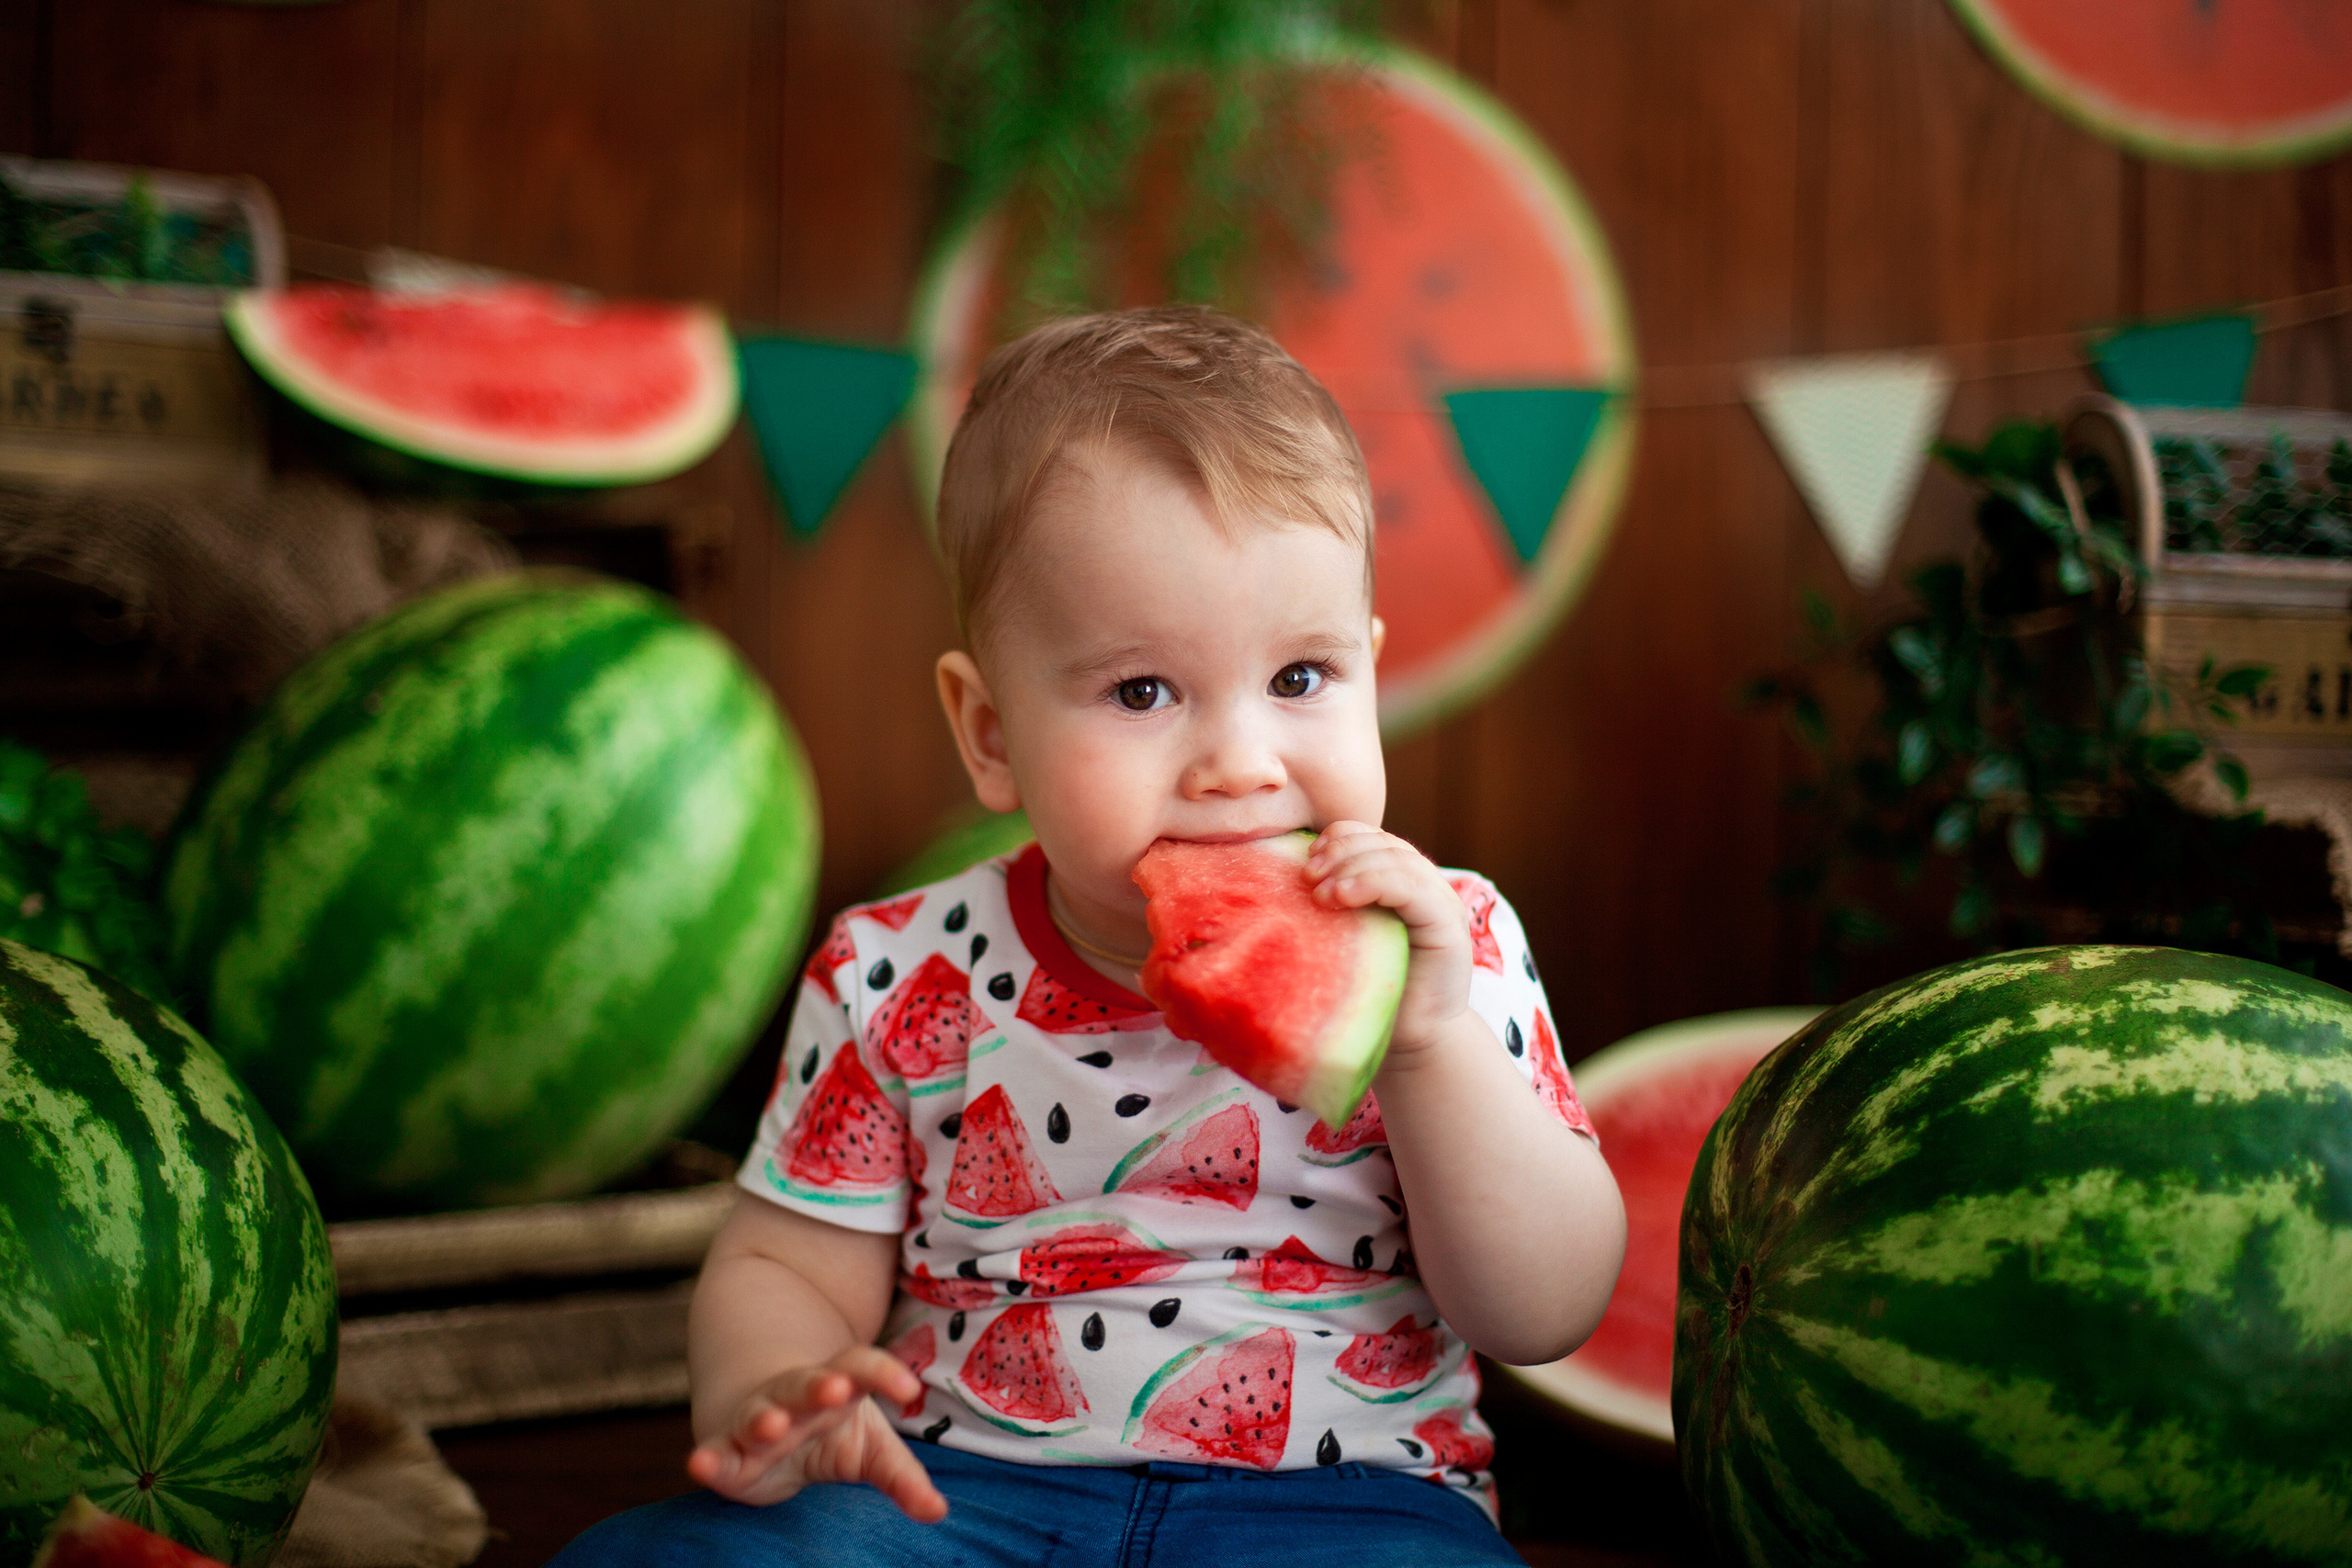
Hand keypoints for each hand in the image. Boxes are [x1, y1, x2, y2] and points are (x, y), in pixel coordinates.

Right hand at [685, 1346, 947, 1519]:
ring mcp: (760, 1417)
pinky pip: (717, 1451)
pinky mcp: (729, 1449)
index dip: (885, 1373)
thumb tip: (939, 1511)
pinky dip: (709, 1458)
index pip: (862, 1368)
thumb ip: (902, 1476)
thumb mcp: (870, 1448)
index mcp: (837, 1384)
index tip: (910, 1387)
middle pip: (807, 1383)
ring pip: (762, 1412)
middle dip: (819, 1384)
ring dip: (767, 1417)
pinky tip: (699, 1465)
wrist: (765, 1414)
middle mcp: (796, 1395)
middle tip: (835, 1387)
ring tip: (772, 1425)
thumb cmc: (828, 1428)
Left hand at [1305, 822, 1470, 1057]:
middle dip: (1339, 851)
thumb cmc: (1368, 993)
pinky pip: (1411, 889)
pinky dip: (1373, 883)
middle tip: (1307, 876)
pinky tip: (1342, 897)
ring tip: (1319, 892)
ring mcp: (1441, 902)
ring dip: (1351, 866)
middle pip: (1381, 842)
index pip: (1369, 837)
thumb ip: (1328, 908)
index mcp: (1398, 881)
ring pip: (1396, 859)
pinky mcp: (1448, 925)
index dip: (1336, 839)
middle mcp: (1425, 884)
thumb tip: (1276, 882)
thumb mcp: (1342, 940)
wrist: (1411, 1042)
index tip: (1305, 863)